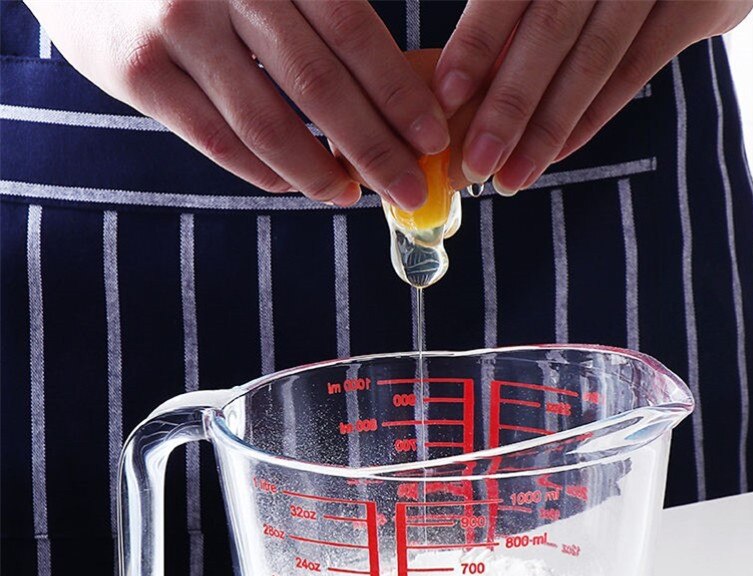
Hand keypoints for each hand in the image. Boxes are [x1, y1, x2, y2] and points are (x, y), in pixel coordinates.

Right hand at [26, 0, 450, 208]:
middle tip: (408, 189)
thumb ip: (317, 6)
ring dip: (319, 173)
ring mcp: (173, 28)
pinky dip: (262, 171)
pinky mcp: (135, 71)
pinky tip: (292, 185)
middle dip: (375, 149)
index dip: (397, 94)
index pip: (353, 32)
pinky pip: (215, 139)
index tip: (432, 140)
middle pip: (318, 86)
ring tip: (350, 195)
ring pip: (266, 125)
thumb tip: (393, 84)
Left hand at [433, 0, 752, 194]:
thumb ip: (521, 8)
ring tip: (510, 179)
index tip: (446, 96)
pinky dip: (591, 118)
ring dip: (546, 128)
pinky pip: (634, 70)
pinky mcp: (703, 2)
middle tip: (473, 164)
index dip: (477, 42)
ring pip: (593, 60)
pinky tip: (555, 154)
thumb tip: (466, 84)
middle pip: (550, 31)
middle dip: (507, 107)